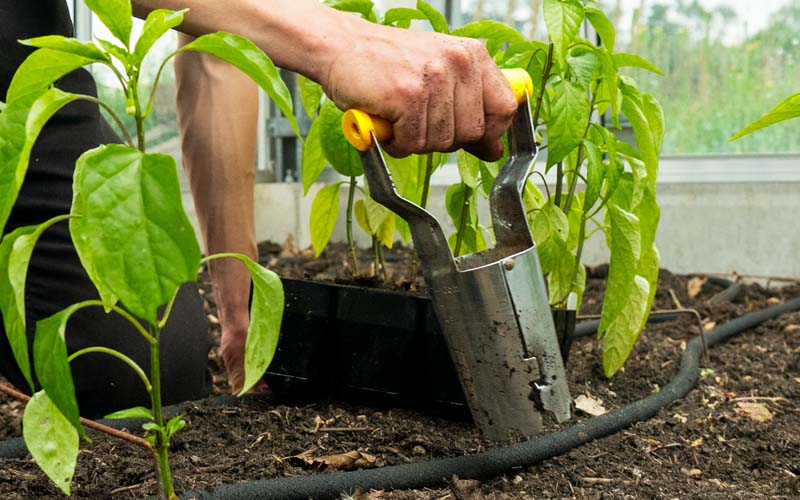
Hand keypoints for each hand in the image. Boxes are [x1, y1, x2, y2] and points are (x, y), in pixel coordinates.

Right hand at [320, 20, 517, 160]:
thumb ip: (468, 107)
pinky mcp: (407, 96)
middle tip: (419, 124)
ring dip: (416, 141)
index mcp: (472, 55)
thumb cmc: (386, 62)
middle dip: (444, 139)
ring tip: (400, 120)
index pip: (504, 107)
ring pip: (441, 142)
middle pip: (471, 132)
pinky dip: (396, 143)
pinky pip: (413, 143)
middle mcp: (458, 63)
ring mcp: (433, 79)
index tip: (479, 142)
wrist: (341, 46)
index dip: (492, 133)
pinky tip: (387, 125)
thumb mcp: (438, 74)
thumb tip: (493, 149)